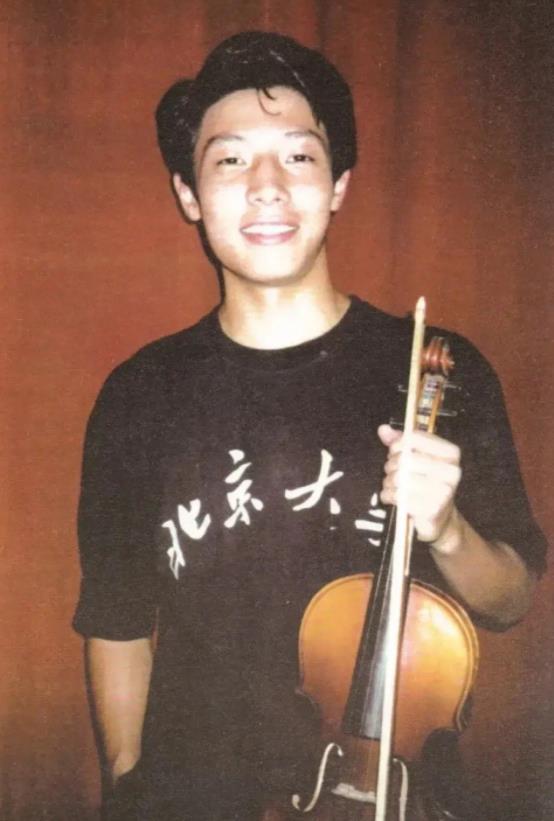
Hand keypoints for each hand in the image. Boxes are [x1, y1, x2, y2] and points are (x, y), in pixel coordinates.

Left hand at [378, 424, 461, 545]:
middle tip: (390, 471)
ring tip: (391, 485)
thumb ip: (400, 442)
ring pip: (400, 478)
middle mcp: (452, 471)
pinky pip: (399, 496)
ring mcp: (443, 491)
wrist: (440, 518)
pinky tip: (393, 497)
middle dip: (391, 465)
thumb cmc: (426, 483)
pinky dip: (389, 496)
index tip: (395, 452)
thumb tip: (383, 429)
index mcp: (451, 453)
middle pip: (405, 458)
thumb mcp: (417, 458)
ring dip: (388, 482)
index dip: (397, 444)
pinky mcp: (432, 509)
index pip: (414, 438)